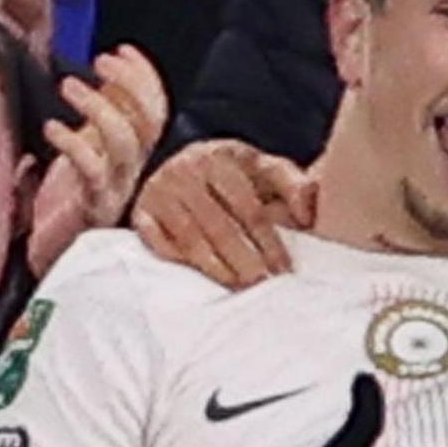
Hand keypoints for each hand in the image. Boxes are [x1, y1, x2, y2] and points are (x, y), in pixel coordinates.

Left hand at [28, 45, 170, 275]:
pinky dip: (73, 143)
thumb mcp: (79, 152)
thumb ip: (91, 122)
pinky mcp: (93, 209)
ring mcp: (116, 192)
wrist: (47, 258)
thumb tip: (99, 80)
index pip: (154, 110)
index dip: (144, 77)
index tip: (122, 49)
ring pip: (125, 142)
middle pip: (148, 122)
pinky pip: (93, 171)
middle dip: (129, 84)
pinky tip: (51, 127)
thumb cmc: (60, 206)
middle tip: (100, 61)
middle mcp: (132, 172)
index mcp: (131, 156)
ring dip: (98, 106)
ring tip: (68, 85)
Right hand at [132, 139, 314, 286]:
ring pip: (190, 238)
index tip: (284, 268)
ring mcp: (159, 192)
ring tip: (239, 287)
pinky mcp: (140, 212)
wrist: (182, 164)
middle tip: (262, 284)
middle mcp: (185, 171)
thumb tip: (307, 213)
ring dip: (216, 267)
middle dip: (244, 259)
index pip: (248, 208)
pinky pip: (157, 242)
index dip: (268, 241)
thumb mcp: (263, 169)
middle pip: (219, 225)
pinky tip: (199, 278)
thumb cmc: (233, 175)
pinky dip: (178, 261)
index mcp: (220, 159)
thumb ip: (292, 185)